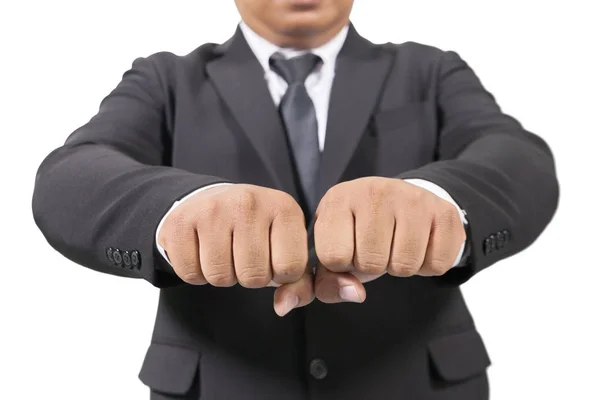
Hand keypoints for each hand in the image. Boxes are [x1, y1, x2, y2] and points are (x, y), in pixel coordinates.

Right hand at [158, 184, 311, 315]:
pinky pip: (190, 274)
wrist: (212, 200)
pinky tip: (203, 251)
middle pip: (254, 277)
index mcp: (284, 207)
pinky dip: (197, 273)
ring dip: (223, 276)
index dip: (281, 275)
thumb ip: (299, 284)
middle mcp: (248, 202)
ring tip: (225, 252)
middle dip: (250, 278)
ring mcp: (212, 209)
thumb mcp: (287, 248)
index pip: (290, 269)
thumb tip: (282, 308)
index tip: (273, 258)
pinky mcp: (180, 221)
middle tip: (245, 256)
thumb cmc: (256, 232)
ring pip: (220, 277)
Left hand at [313, 177, 465, 303]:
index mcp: (338, 199)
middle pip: (371, 264)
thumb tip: (356, 294)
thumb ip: (328, 283)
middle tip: (375, 247)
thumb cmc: (357, 232)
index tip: (347, 249)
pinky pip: (437, 265)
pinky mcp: (443, 211)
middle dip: (372, 267)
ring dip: (399, 267)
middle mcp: (374, 191)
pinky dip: (427, 267)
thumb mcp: (331, 253)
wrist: (397, 202)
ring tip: (395, 245)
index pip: (334, 257)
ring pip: (404, 266)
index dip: (342, 266)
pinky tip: (418, 245)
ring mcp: (412, 198)